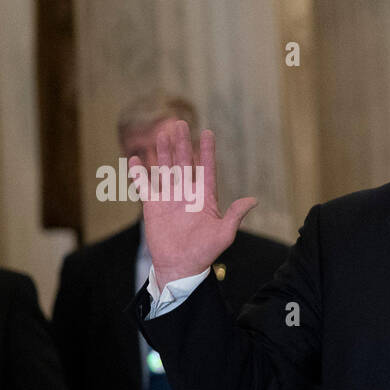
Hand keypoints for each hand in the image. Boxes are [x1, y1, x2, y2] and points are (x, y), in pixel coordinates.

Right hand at [136, 120, 256, 288]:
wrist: (181, 266)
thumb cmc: (205, 252)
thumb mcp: (225, 234)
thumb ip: (235, 215)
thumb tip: (253, 200)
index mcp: (205, 198)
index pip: (206, 169)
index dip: (206, 151)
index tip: (207, 132)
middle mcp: (187, 194)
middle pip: (184, 163)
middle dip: (182, 143)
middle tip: (179, 123)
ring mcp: (170, 198)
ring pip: (166, 169)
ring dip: (163, 152)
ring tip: (161, 134)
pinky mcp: (153, 206)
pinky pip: (145, 186)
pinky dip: (139, 173)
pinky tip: (136, 159)